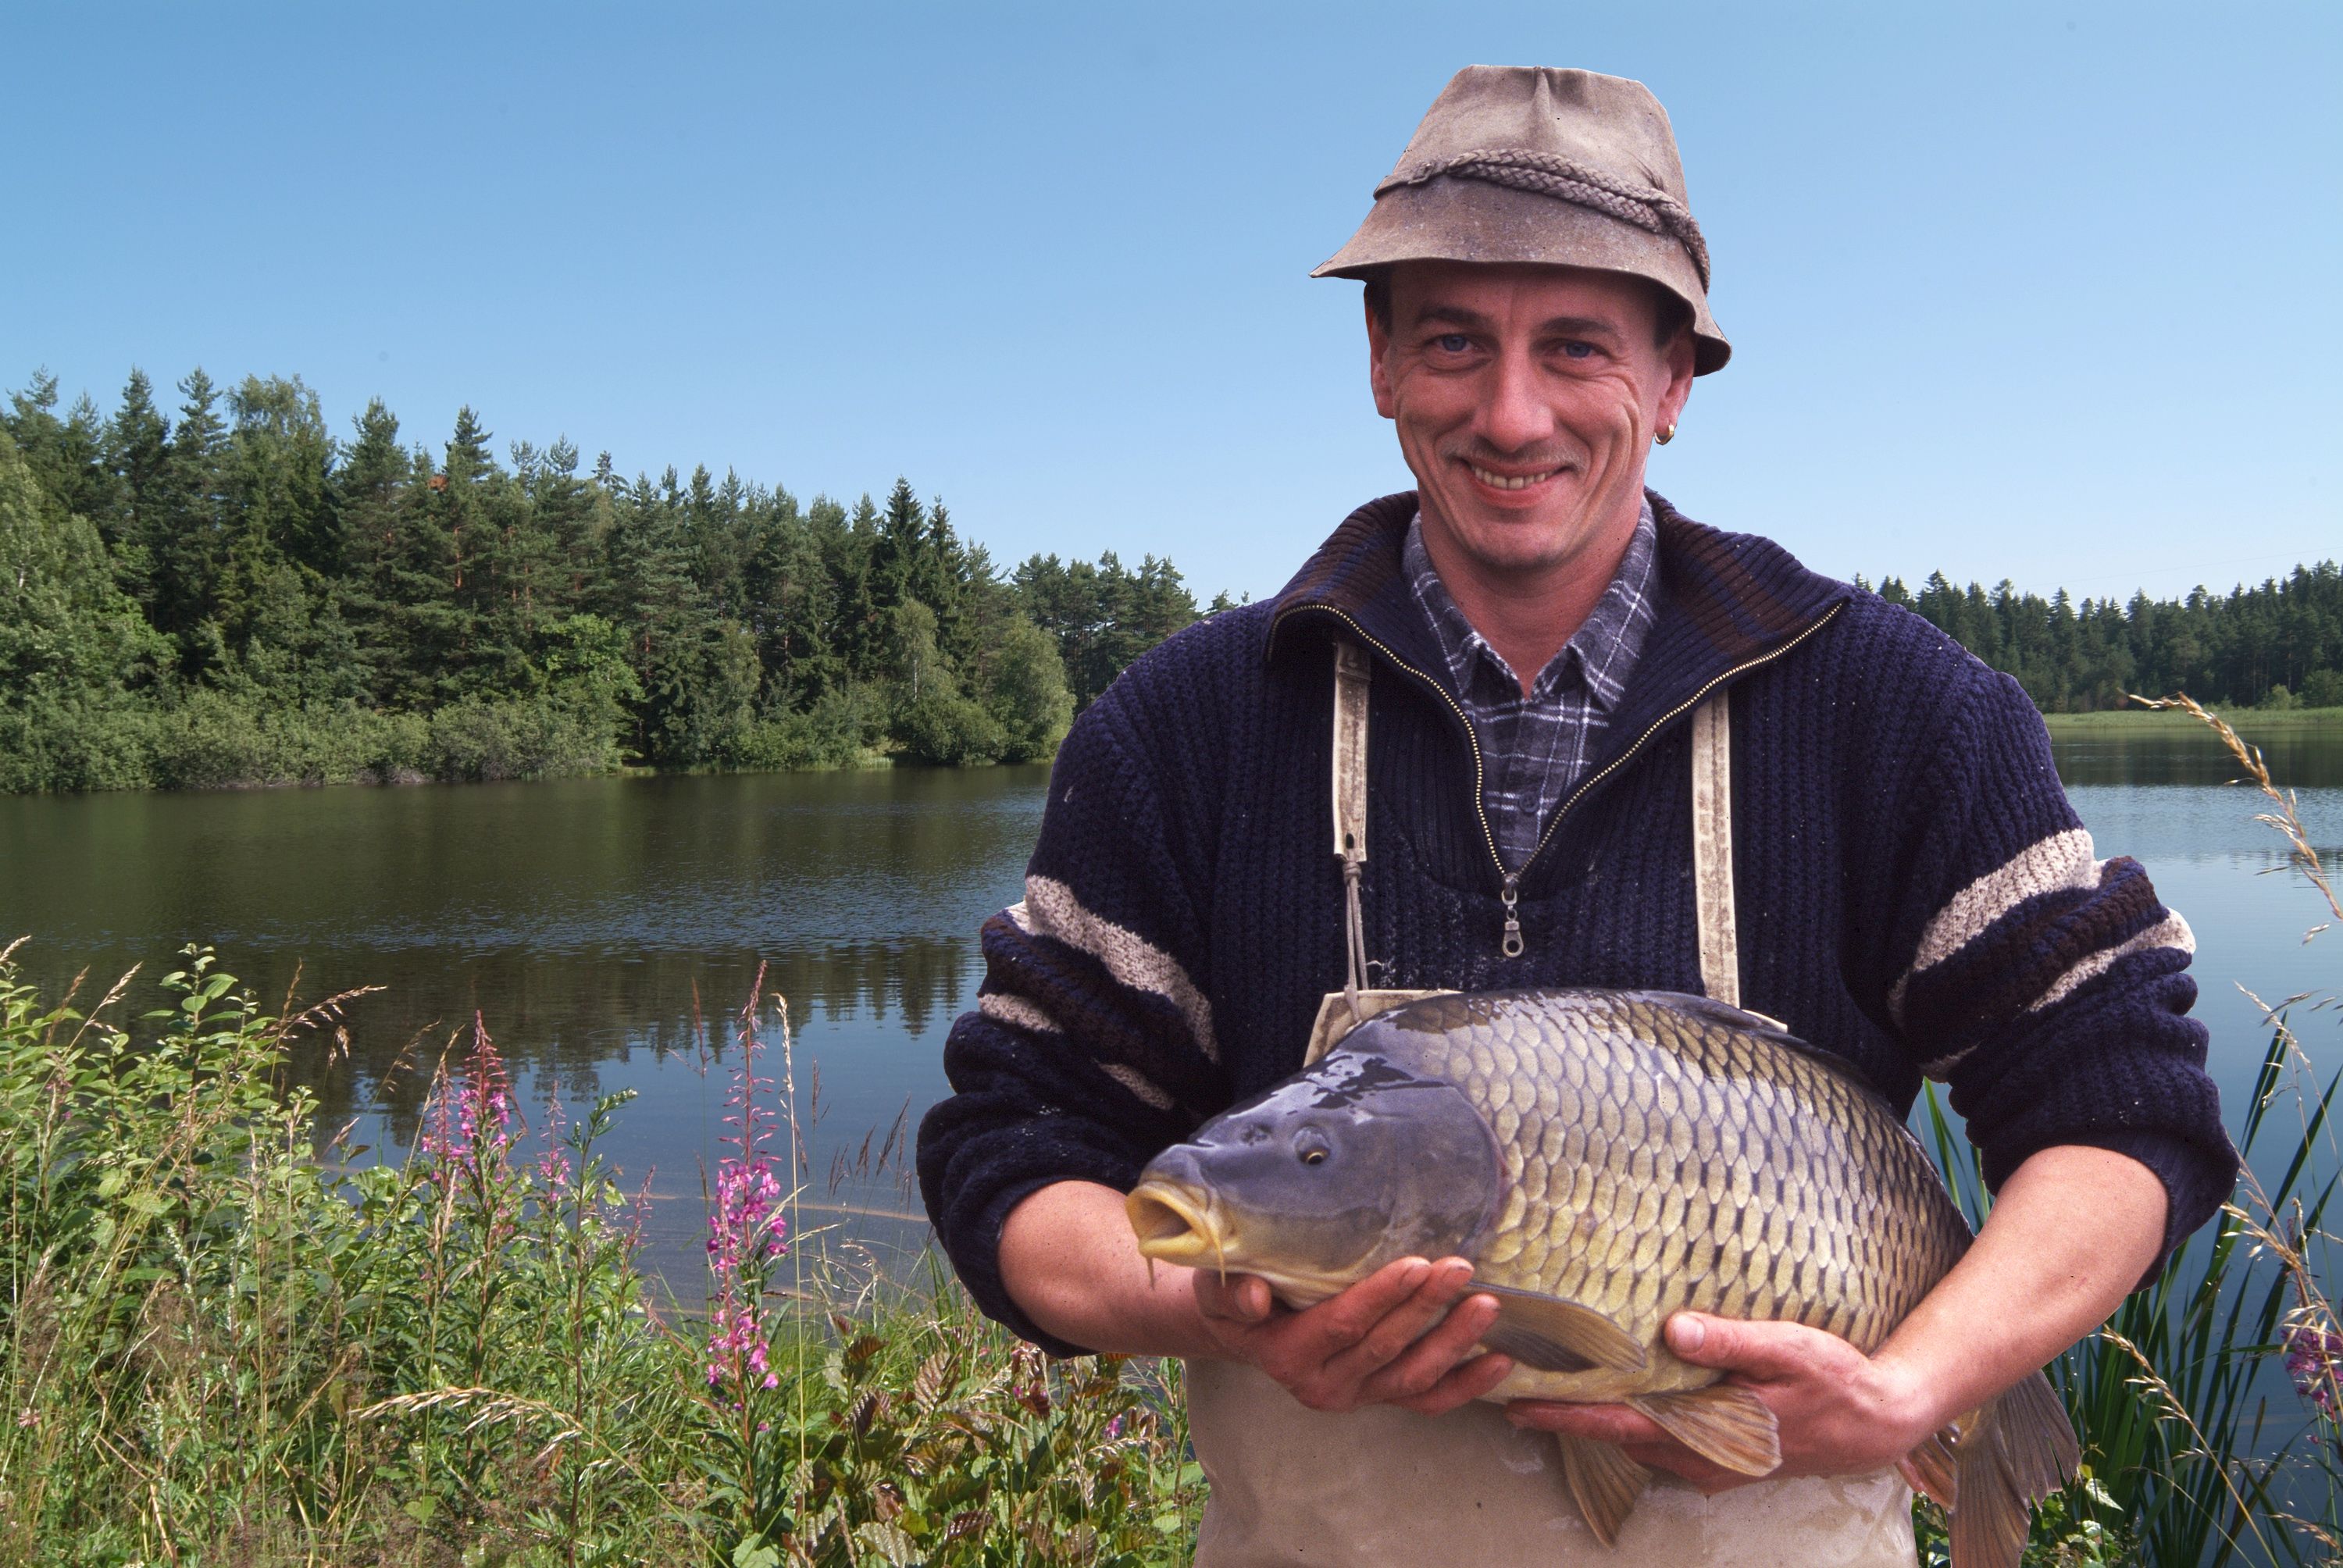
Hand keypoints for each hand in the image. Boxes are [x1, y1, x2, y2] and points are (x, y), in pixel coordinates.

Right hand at [1193, 1256, 1513, 1416]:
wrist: (1243, 1329)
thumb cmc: (1232, 1297)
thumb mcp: (1216, 1289)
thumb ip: (1229, 1291)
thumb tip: (1253, 1297)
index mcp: (1288, 1355)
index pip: (1341, 1325)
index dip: (1380, 1297)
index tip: (1416, 1264)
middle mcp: (1325, 1384)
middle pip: (1385, 1346)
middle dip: (1426, 1307)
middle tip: (1460, 1268)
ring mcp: (1357, 1394)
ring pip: (1414, 1376)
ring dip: (1454, 1342)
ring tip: (1487, 1304)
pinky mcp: (1379, 1396)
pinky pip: (1427, 1398)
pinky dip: (1466, 1385)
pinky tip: (1501, 1362)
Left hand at [1504, 1312, 1938, 1495]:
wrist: (1879, 1422)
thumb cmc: (1835, 1382)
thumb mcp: (1785, 1348)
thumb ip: (1728, 1342)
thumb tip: (1673, 1330)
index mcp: (1708, 1434)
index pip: (1620, 1425)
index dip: (1567, 1415)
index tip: (1519, 1406)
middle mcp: (1701, 1459)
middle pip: (1618, 1437)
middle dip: (1569, 1416)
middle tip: (1518, 1390)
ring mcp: (1711, 1463)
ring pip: (1639, 1442)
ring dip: (1601, 1418)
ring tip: (1558, 1388)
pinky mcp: (1722, 1456)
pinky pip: (1664, 1441)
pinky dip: (1636, 1419)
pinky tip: (1623, 1394)